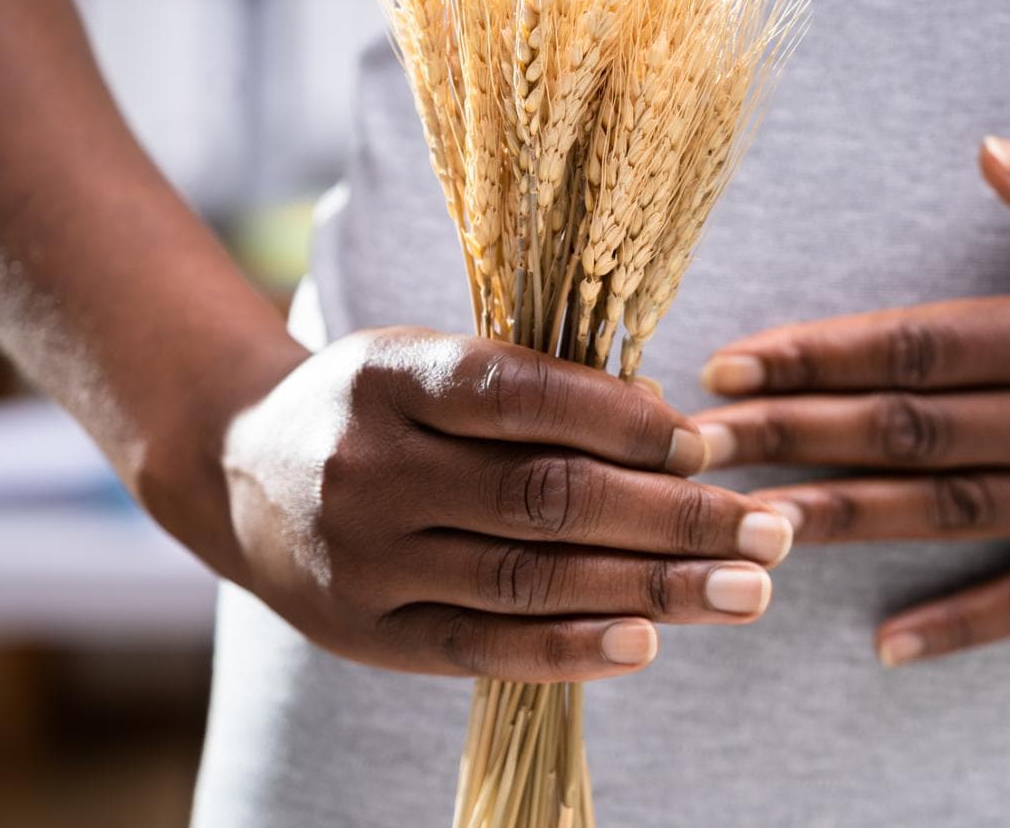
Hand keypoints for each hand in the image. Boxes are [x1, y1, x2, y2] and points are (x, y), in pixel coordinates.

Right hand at [217, 327, 796, 681]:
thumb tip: (668, 424)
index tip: (705, 442)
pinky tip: (648, 641)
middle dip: (673, 517)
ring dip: (651, 588)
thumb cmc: (377, 407)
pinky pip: (482, 645)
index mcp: (391, 375)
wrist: (238, 472)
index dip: (622, 422)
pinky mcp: (366, 633)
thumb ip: (533, 389)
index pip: (521, 395)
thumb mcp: (432, 362)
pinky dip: (570, 647)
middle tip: (771, 531)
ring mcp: (361, 558)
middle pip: (544, 496)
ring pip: (528, 576)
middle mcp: (370, 468)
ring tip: (745, 591)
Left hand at [694, 138, 1009, 665]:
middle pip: (915, 435)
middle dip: (793, 437)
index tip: (734, 357)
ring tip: (748, 529)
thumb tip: (986, 155)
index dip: (822, 353)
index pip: (925, 346)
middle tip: (692, 446)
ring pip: (958, 517)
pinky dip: (966, 624)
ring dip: (845, 523)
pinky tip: (889, 642)